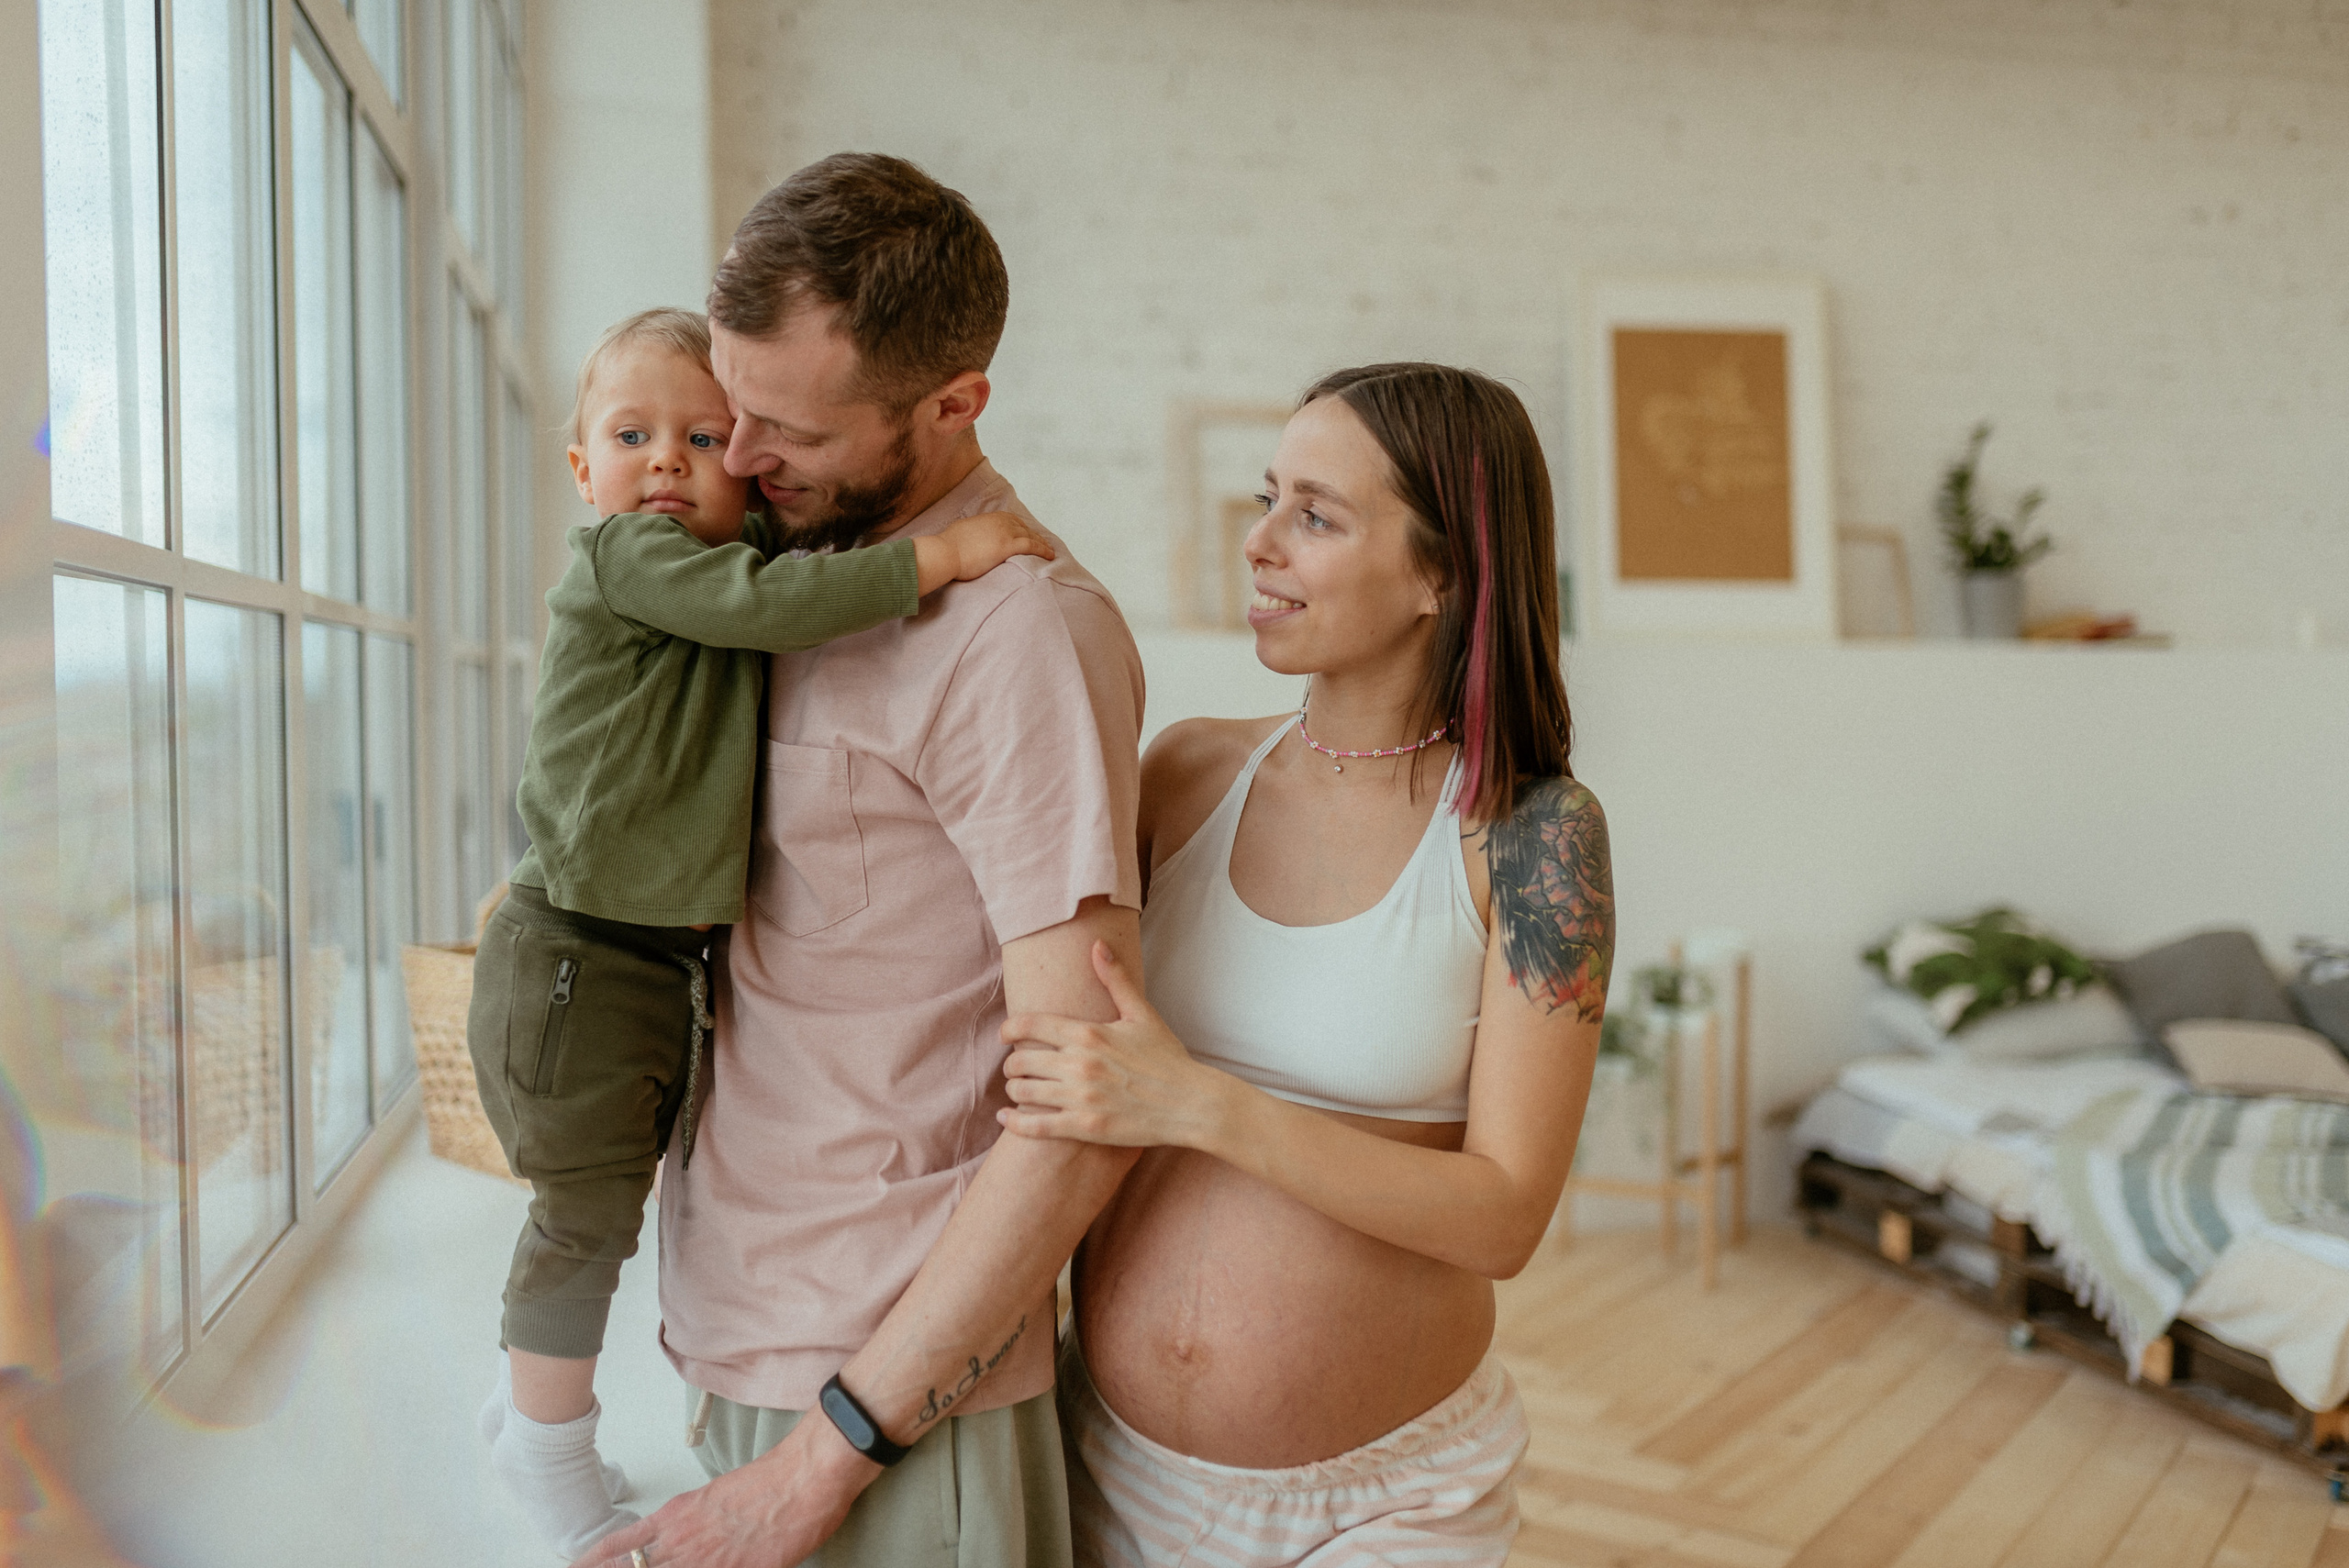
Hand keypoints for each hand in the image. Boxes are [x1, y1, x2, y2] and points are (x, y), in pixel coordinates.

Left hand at [568, 1412, 878, 1567]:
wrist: (807, 1475)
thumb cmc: (771, 1481)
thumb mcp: (717, 1499)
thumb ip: (694, 1524)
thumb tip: (684, 1542)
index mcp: (677, 1516)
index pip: (622, 1546)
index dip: (595, 1562)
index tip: (576, 1567)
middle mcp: (683, 1540)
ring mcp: (708, 1560)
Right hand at [912, 511, 1054, 594]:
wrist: (944, 552)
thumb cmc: (946, 547)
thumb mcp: (959, 533)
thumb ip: (969, 533)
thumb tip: (968, 539)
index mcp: (986, 518)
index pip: (1009, 519)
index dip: (1019, 527)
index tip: (1025, 533)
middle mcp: (997, 522)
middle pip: (1021, 526)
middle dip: (1033, 534)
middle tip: (1042, 542)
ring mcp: (1004, 532)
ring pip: (1029, 535)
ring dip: (1041, 543)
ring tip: (1049, 551)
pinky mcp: (1007, 546)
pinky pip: (1032, 546)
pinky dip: (1043, 549)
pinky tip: (1050, 555)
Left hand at [998, 942, 1226, 1149]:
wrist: (1191, 1104)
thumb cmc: (1168, 1059)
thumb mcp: (1143, 1014)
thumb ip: (1116, 979)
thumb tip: (1098, 945)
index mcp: (1090, 1033)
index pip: (1031, 1024)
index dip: (1009, 1028)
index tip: (1006, 1034)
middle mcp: (1079, 1064)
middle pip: (1021, 1059)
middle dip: (1012, 1062)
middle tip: (1016, 1065)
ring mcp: (1080, 1097)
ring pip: (1023, 1091)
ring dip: (1014, 1088)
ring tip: (1018, 1088)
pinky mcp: (1085, 1127)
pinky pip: (1036, 1126)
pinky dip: (1015, 1121)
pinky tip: (1008, 1118)